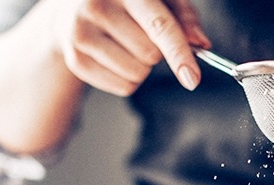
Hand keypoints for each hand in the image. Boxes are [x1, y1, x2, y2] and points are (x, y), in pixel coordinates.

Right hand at [48, 0, 210, 95]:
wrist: (73, 4)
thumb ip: (183, 16)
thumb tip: (200, 44)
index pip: (159, 26)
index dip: (179, 54)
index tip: (192, 79)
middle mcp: (97, 7)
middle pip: (150, 55)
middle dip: (155, 51)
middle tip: (139, 33)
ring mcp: (81, 34)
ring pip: (136, 75)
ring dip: (141, 67)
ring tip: (124, 44)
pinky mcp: (75, 59)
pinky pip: (122, 87)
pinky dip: (127, 78)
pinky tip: (113, 56)